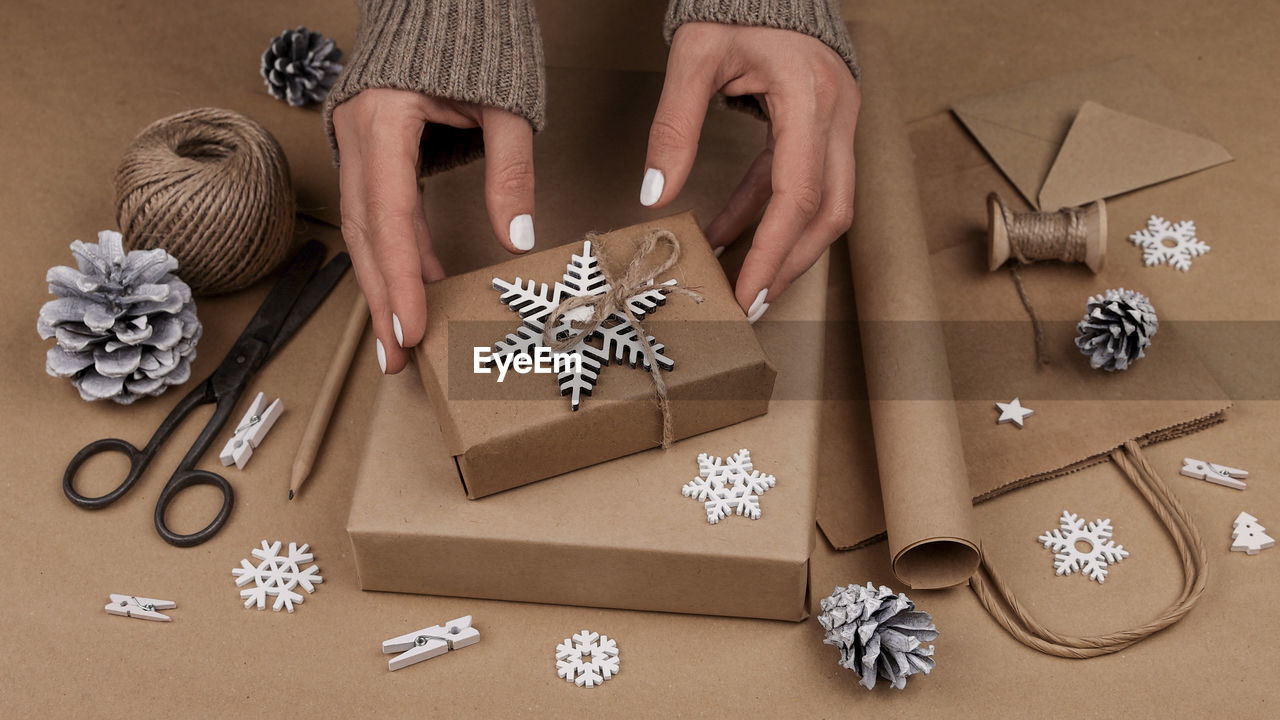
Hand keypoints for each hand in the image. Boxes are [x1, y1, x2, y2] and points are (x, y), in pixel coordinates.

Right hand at [332, 88, 535, 372]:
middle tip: (399, 356)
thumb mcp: (506, 105)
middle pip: (366, 233)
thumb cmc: (474, 35)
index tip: (411, 329)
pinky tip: (420, 281)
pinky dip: (399, 249)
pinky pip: (379, 209)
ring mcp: (356, 139)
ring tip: (406, 334)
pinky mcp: (369, 146)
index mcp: (384, 119)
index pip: (390, 217)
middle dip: (383, 299)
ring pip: (366, 227)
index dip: (400, 279)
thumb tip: (514, 238)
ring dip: (386, 282)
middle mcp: (358, 133)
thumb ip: (510, 171)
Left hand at [641, 23, 859, 320]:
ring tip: (738, 278)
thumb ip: (673, 126)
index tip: (746, 293)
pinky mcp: (824, 126)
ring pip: (827, 206)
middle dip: (789, 264)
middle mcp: (837, 115)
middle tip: (749, 302)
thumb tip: (654, 195)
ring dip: (783, 246)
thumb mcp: (693, 56)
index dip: (773, 251)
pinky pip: (801, 183)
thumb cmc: (736, 5)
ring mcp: (838, 122)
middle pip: (829, 213)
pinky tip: (727, 233)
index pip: (798, 195)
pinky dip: (766, 212)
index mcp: (810, 98)